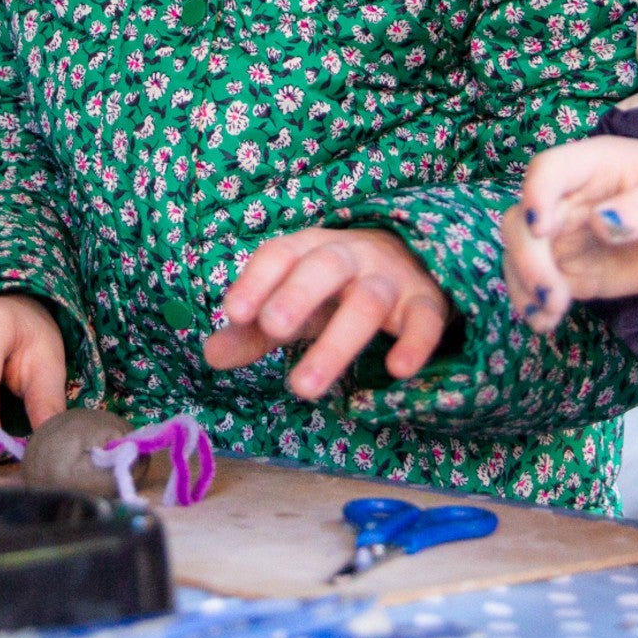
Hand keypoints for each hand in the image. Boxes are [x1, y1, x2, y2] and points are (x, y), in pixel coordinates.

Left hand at [202, 227, 450, 399]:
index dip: (257, 280)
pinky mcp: (426, 303)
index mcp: (309, 249)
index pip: (280, 254)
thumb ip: (253, 332)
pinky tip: (398, 370)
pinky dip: (415, 342)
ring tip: (304, 387)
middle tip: (272, 327)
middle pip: (324, 267)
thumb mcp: (293, 307)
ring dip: (336, 343)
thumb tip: (211, 354)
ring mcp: (390, 278)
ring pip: (368, 302)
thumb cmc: (336, 290)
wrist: (413, 261)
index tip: (234, 312)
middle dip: (297, 295)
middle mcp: (350, 256)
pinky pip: (425, 320)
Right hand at [503, 136, 637, 333]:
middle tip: (553, 294)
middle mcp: (566, 199)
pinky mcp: (571, 271)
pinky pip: (537, 285)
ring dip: (524, 285)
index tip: (540, 230)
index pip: (547, 170)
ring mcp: (564, 237)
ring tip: (550, 315)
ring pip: (519, 255)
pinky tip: (546, 323)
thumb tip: (602, 222)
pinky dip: (533, 305)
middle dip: (527, 258)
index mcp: (591, 166)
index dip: (535, 196)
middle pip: (522, 220)